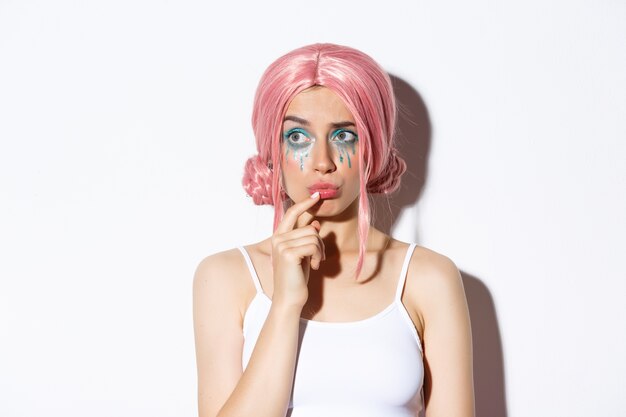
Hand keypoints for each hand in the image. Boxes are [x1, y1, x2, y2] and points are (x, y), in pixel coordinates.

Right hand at [270, 192, 325, 309]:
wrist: (289, 298)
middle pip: (309, 228)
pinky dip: (318, 256)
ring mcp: (281, 245)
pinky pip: (313, 245)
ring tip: (315, 263)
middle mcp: (278, 238)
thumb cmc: (296, 277)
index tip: (316, 196)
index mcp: (279, 237)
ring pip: (313, 237)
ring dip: (320, 251)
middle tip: (318, 258)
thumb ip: (306, 238)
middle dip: (320, 243)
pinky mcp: (288, 253)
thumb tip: (315, 223)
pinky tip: (314, 267)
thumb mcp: (303, 254)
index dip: (304, 203)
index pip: (291, 213)